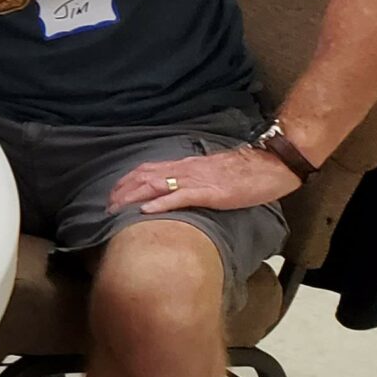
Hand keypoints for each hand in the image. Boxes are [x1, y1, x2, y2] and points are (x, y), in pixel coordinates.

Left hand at [109, 145, 299, 214]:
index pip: (147, 169)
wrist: (270, 164)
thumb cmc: (245, 172)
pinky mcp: (210, 192)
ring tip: (116, 210)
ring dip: (132, 197)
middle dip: (122, 191)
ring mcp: (196, 180)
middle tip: (106, 206)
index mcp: (186, 166)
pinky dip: (160, 204)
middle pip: (144, 177)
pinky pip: (180, 197)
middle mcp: (185, 170)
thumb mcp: (212, 173)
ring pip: (156, 185)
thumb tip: (178, 189)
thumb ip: (193, 179)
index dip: (126, 181)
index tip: (112, 193)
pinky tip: (145, 211)